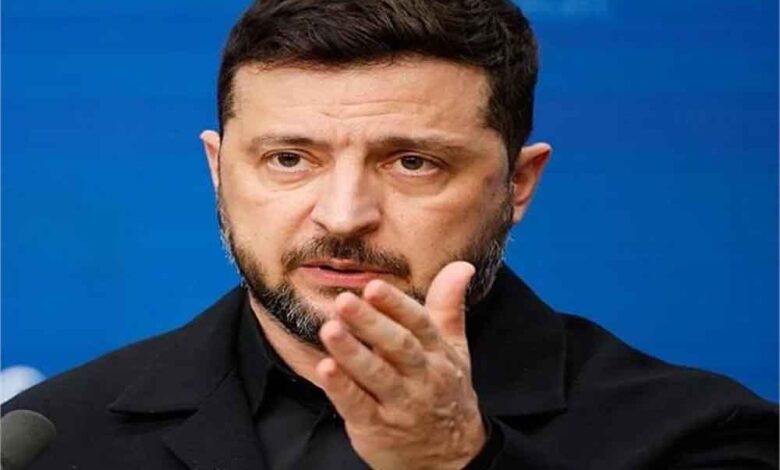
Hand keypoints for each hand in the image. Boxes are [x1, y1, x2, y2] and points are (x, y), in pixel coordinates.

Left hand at [316, 261, 485, 469]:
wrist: (452, 456)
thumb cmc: (445, 391)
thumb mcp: (455, 349)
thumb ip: (449, 306)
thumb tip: (461, 266)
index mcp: (438, 353)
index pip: (419, 324)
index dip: (396, 305)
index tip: (373, 286)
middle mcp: (421, 377)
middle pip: (398, 347)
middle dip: (371, 323)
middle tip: (346, 300)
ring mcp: (399, 404)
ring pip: (376, 375)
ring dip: (352, 352)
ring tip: (330, 329)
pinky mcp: (377, 428)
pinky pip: (358, 407)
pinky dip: (342, 388)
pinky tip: (325, 368)